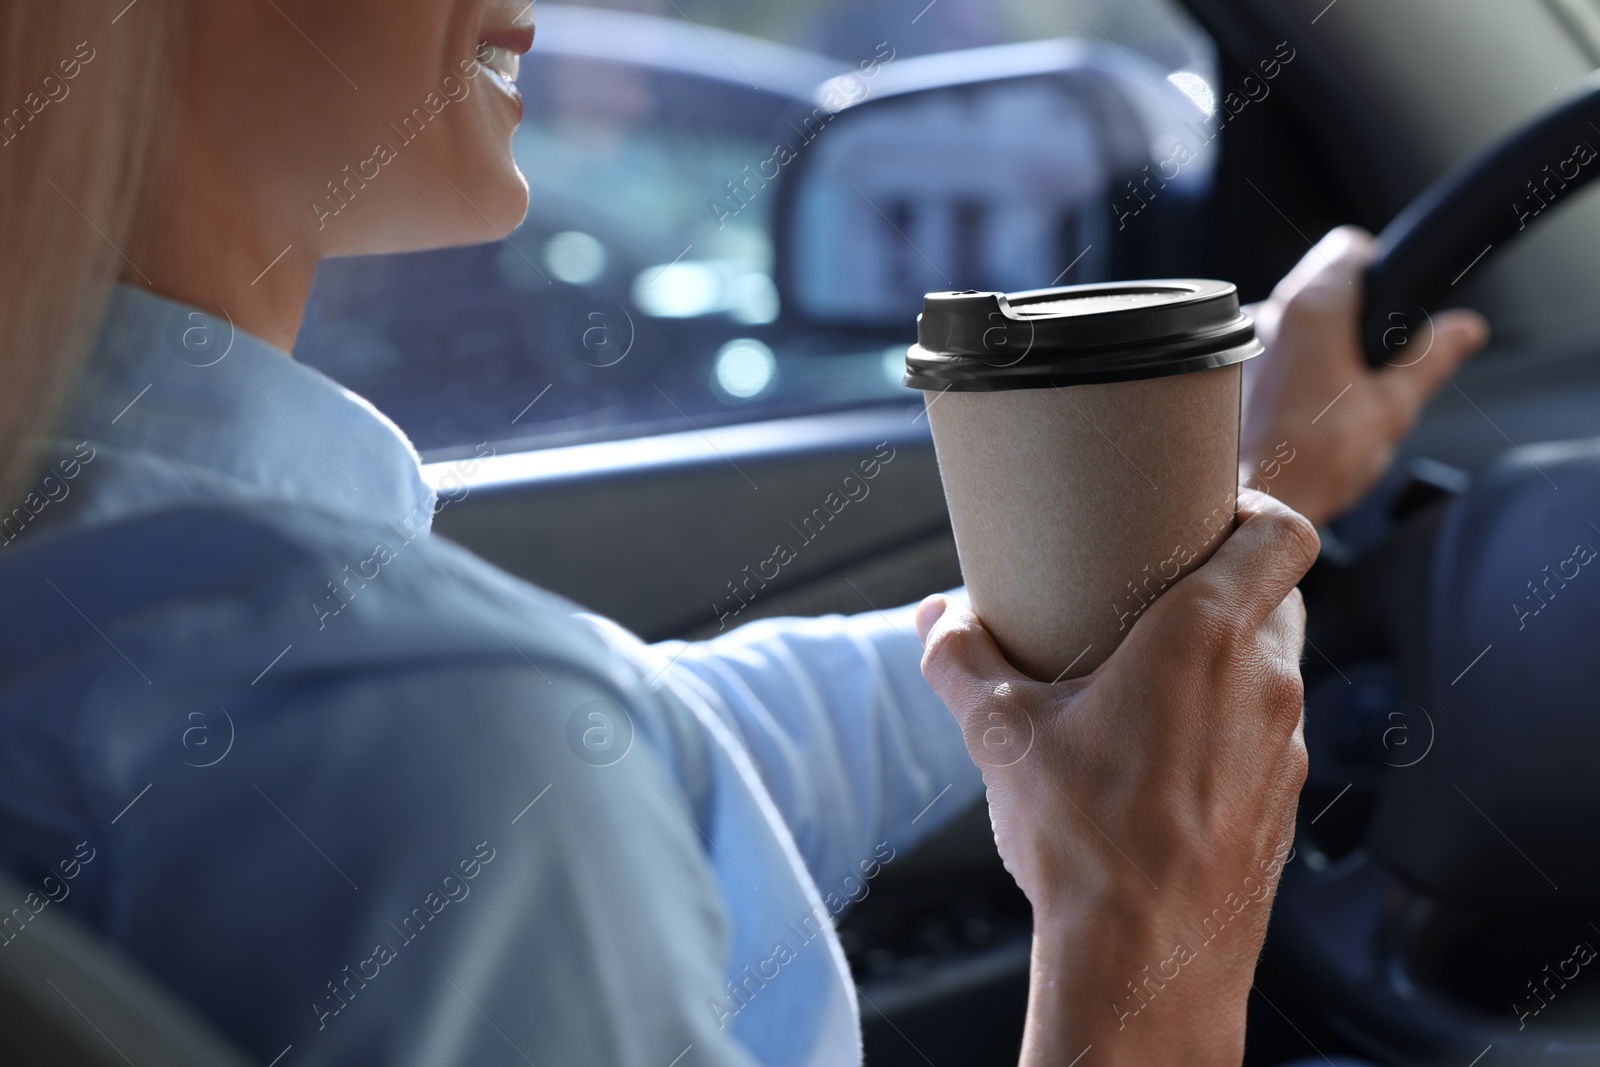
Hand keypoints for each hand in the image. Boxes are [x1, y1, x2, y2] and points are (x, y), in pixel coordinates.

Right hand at [916, 489, 1317, 1066]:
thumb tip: (935, 620)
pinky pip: (1265, 735)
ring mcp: (1286, 748)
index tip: (1213, 511)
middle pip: (1275, 596)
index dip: (1258, 509)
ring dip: (1223, 661)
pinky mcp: (1285, 803)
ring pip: (1271, 668)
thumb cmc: (1084, 844)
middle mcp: (1264, 683)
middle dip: (1224, 584)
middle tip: (1156, 594)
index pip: (1285, 533)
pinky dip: (1226, 726)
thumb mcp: (1001, 738)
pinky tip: (1163, 759)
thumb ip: (960, 661)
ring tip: (1148, 682)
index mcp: (1205, 638)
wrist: (1145, 966)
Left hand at [1240, 226, 1488, 526]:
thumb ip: (1429, 359)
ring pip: (1291, 318)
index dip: (1377, 267)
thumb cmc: (1311, 462)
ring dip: (1317, 342)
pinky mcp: (1226, 369)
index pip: (1350, 248)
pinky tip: (1300, 407)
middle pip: (1320, 282)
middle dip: (1351, 313)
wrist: (1248, 503)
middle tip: (1369, 363)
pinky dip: (1287, 365)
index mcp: (1314, 309)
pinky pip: (1266, 349)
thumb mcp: (1391, 410)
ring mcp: (1243, 341)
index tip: (1389, 304)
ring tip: (1334, 394)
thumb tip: (1463, 328)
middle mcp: (1269, 313)